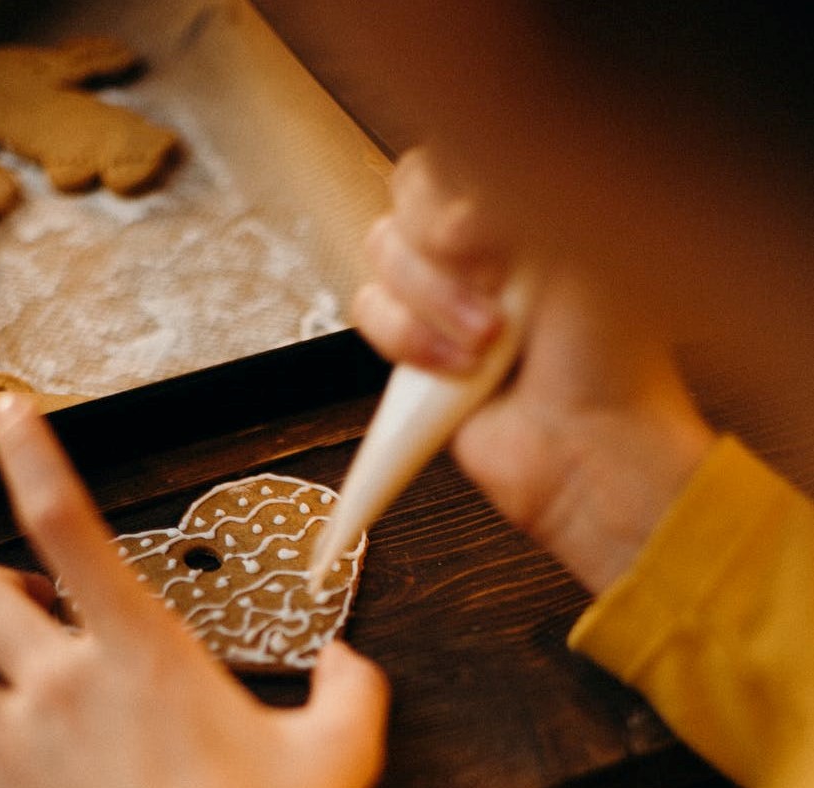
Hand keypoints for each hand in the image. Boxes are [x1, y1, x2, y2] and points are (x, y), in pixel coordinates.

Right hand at [353, 148, 716, 593]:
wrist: (588, 447)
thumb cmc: (609, 357)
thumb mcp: (586, 244)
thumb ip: (521, 187)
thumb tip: (456, 176)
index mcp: (530, 203)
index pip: (456, 147)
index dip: (457, 187)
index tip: (490, 232)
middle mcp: (485, 242)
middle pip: (407, 195)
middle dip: (445, 252)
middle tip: (497, 293)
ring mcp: (446, 293)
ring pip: (383, 252)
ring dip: (432, 303)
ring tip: (488, 345)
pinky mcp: (415, 346)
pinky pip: (370, 310)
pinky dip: (409, 340)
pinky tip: (457, 369)